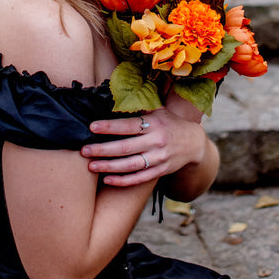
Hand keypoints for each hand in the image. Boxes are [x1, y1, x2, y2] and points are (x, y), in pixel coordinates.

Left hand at [80, 106, 206, 186]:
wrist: (194, 143)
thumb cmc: (169, 122)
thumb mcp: (158, 110)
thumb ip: (139, 107)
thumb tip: (115, 98)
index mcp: (154, 123)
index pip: (128, 125)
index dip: (109, 127)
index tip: (92, 127)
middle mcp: (156, 141)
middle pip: (125, 147)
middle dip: (102, 149)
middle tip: (84, 150)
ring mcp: (159, 158)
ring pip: (130, 165)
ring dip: (108, 166)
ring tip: (90, 166)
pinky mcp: (160, 172)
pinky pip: (139, 178)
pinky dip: (123, 180)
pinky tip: (107, 179)